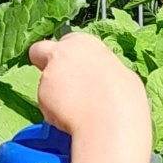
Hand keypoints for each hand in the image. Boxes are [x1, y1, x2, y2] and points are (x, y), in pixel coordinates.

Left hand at [29, 33, 150, 145]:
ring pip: (44, 82)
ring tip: (76, 109)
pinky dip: (54, 111)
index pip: (66, 41)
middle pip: (40, 51)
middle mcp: (62, 53)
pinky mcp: (41, 96)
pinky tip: (71, 117)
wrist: (111, 121)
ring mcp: (49, 74)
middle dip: (43, 63)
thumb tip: (100, 76)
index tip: (74, 68)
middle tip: (58, 82)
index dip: (68, 56)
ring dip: (53, 93)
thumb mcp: (119, 73)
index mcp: (83, 43)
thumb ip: (101, 69)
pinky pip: (45, 104)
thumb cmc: (122, 99)